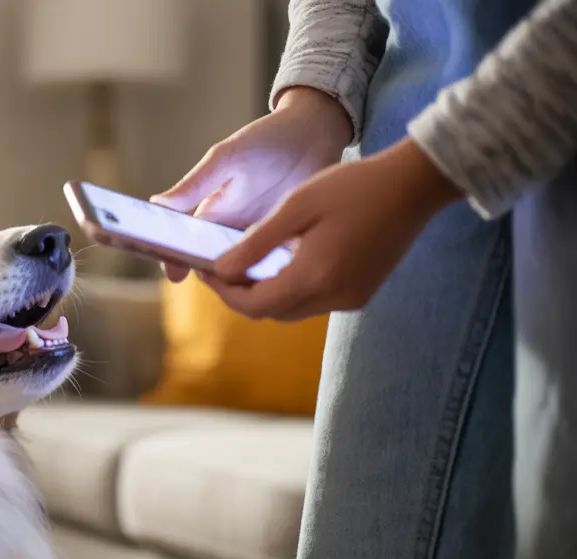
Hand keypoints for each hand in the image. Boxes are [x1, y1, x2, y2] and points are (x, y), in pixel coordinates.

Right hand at [152, 87, 351, 282]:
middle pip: (214, 267)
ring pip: (246, 273)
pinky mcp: (290, 244)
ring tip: (252, 284)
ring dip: (246, 282)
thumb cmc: (266, 140)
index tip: (174, 274)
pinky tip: (286, 276)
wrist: (316, 133)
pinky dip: (279, 275)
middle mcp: (232, 232)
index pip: (184, 245)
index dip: (174, 261)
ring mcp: (261, 240)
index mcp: (211, 214)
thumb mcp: (227, 158)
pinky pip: (279, 267)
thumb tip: (156, 204)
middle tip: (221, 283)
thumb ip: (195, 183)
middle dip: (214, 279)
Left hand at [202, 138, 462, 320]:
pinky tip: (284, 263)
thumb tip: (220, 270)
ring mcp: (350, 299)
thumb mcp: (296, 207)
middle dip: (241, 294)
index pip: (252, 305)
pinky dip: (291, 289)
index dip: (224, 292)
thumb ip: (255, 243)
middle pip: (270, 312)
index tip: (206, 270)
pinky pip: (314, 302)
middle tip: (222, 267)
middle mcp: (333, 298)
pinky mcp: (361, 293)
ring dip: (266, 294)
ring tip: (248, 264)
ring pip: (292, 310)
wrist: (413, 185)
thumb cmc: (352, 186)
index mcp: (314, 277)